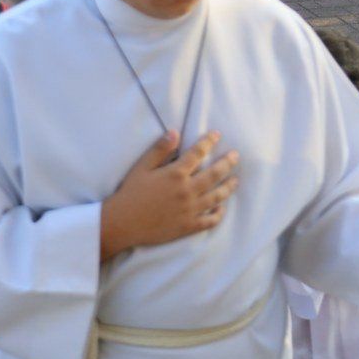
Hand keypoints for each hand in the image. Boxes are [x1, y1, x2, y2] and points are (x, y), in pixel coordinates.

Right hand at [100, 131, 238, 260]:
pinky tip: (222, 208)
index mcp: (176, 174)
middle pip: (215, 174)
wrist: (123, 223)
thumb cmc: (130, 193)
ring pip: (217, 197)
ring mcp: (190, 210)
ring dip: (228, 187)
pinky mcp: (188, 226)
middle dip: (227, 163)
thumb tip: (175, 132)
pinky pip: (210, 221)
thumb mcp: (142, 167)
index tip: (217, 134)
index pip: (198, 153)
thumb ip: (160, 149)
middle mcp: (187, 191)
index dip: (209, 142)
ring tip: (235, 180)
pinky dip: (218, 214)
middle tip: (236, 156)